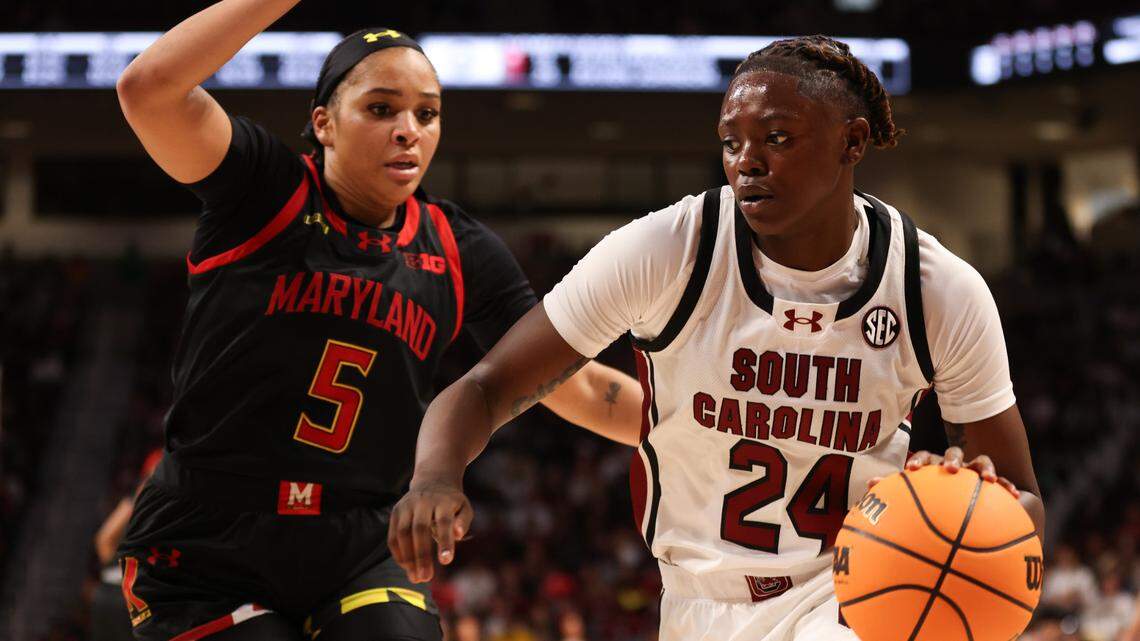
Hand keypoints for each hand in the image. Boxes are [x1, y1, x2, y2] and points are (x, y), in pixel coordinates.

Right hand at [388, 480, 472, 583]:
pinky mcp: (396, 512)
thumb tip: (458, 535)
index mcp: (443, 501)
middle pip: (419, 529)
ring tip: (415, 577)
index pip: (443, 521)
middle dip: (422, 555)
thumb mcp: (464, 507)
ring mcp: (406, 506)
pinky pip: (393, 535)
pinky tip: (406, 567)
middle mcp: (423, 501)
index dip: (445, 541)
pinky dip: (398, 553)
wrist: (432, 481)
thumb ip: (463, 522)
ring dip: (407, 558)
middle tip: (425, 578)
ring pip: (403, 533)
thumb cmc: (451, 502)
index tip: (446, 561)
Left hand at [866, 447, 1019, 497]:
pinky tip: (1014, 495)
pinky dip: (1007, 485)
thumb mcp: (913, 493)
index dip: (918, 461)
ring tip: (987, 479)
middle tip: (949, 469)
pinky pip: (1001, 482)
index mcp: (932, 465)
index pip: (924, 456)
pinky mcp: (991, 481)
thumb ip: (894, 490)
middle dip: (951, 460)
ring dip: (984, 467)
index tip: (911, 469)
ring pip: (980, 462)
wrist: (957, 498)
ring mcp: (974, 470)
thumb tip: (868, 486)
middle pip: (953, 454)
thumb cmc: (930, 495)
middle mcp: (953, 463)